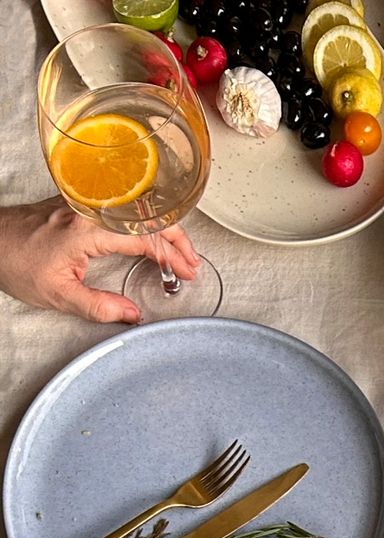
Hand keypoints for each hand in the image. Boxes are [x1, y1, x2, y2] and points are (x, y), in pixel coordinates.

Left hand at [0, 199, 198, 323]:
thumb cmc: (15, 261)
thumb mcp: (59, 295)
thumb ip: (99, 307)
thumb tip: (132, 315)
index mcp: (87, 230)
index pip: (143, 237)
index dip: (169, 256)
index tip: (185, 273)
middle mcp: (88, 209)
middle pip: (146, 217)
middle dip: (175, 240)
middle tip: (191, 263)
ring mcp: (84, 203)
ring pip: (136, 209)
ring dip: (161, 229)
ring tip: (178, 252)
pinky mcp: (79, 204)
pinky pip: (121, 209)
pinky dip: (142, 223)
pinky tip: (151, 237)